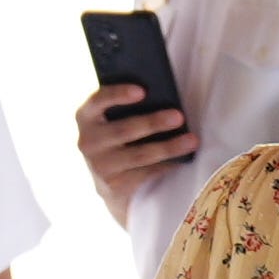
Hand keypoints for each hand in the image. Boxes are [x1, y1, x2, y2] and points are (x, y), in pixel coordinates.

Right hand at [77, 85, 194, 209]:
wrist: (109, 182)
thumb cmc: (119, 137)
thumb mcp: (114, 119)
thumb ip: (126, 107)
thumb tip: (162, 97)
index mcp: (86, 116)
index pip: (97, 100)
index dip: (118, 95)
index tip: (142, 91)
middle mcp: (87, 142)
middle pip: (123, 131)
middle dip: (153, 123)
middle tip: (179, 116)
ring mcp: (99, 167)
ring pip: (139, 155)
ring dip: (168, 147)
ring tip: (192, 140)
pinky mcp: (113, 187)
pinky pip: (146, 173)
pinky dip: (167, 165)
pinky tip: (184, 158)